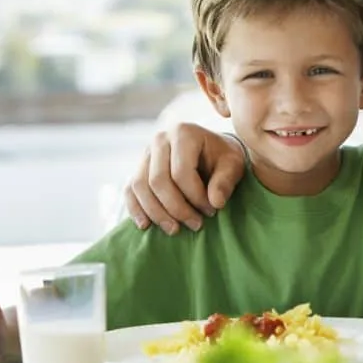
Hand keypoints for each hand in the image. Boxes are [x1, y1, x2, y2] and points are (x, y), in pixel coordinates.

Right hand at [125, 123, 245, 234]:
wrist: (211, 150)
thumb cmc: (223, 158)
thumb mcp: (233, 165)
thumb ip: (226, 181)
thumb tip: (215, 202)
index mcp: (183, 133)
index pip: (181, 171)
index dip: (196, 196)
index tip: (212, 210)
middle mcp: (159, 140)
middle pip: (158, 181)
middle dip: (176, 208)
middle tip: (196, 225)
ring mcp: (145, 153)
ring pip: (140, 187)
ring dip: (157, 213)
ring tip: (175, 229)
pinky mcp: (138, 168)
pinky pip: (130, 190)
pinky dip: (136, 209)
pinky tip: (146, 226)